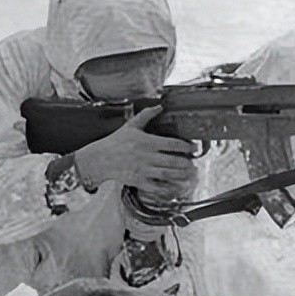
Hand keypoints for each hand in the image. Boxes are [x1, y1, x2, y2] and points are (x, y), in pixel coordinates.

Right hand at [74, 106, 197, 199]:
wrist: (99, 159)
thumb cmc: (116, 142)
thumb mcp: (131, 126)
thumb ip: (146, 115)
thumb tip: (160, 106)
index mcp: (146, 142)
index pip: (171, 144)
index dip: (186, 146)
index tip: (194, 148)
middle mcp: (146, 156)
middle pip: (172, 161)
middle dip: (186, 163)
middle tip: (195, 163)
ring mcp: (142, 170)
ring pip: (166, 174)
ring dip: (181, 176)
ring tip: (190, 175)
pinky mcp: (138, 181)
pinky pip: (156, 187)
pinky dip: (167, 189)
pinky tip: (176, 187)